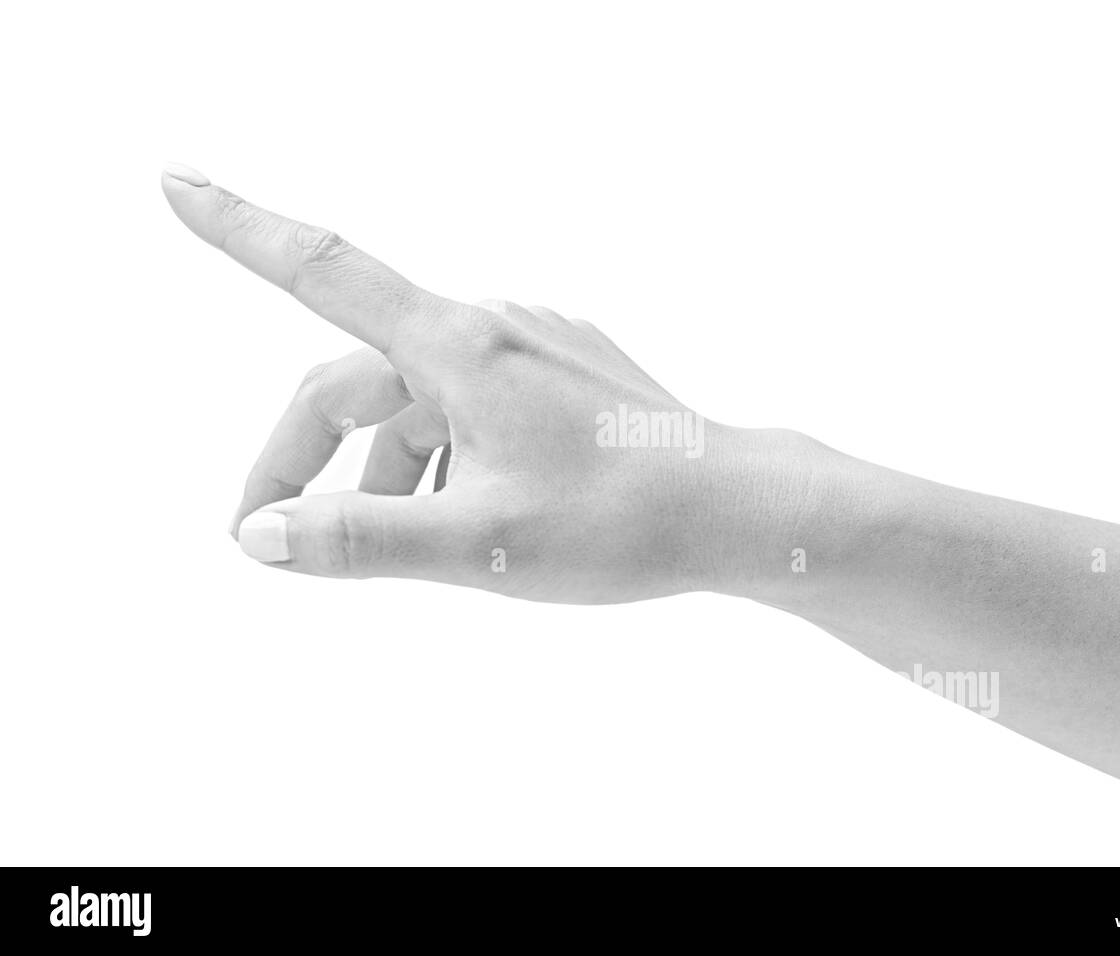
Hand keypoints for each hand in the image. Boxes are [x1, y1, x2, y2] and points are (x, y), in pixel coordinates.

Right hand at [161, 164, 771, 602]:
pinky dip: (442, 457)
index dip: (242, 228)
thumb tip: (263, 534)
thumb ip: (365, 539)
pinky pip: (470, 405)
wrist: (737, 510)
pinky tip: (467, 515)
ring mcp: (531, 347)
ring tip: (398, 544)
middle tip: (265, 535)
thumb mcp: (481, 545)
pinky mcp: (561, 373)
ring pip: (417, 401)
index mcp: (460, 347)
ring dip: (384, 470)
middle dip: (305, 456)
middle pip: (356, 378)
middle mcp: (490, 328)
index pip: (324, 271)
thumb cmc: (622, 523)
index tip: (176, 182)